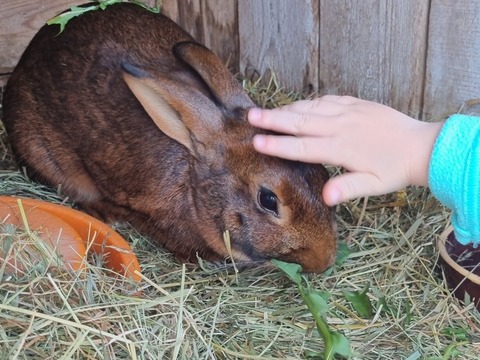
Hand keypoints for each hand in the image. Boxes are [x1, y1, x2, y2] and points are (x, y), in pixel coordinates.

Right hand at [248, 95, 443, 205]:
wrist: (422, 146)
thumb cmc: (395, 170)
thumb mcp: (374, 185)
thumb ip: (349, 189)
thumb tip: (325, 197)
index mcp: (342, 148)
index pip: (303, 146)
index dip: (278, 144)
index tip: (257, 141)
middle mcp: (341, 126)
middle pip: (301, 121)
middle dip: (273, 119)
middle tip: (250, 116)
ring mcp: (348, 112)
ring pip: (311, 108)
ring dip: (287, 109)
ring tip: (266, 111)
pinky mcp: (356, 104)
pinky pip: (326, 99)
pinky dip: (308, 102)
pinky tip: (299, 105)